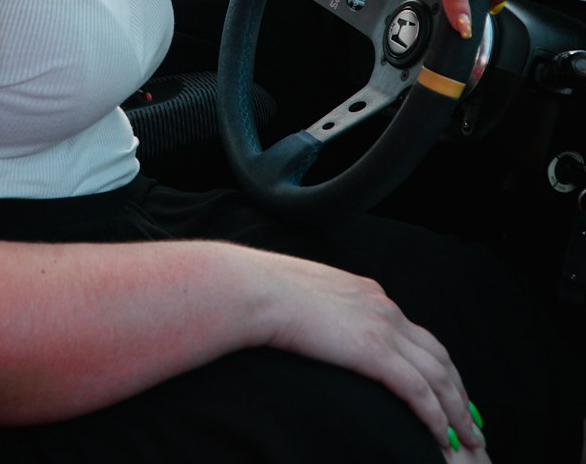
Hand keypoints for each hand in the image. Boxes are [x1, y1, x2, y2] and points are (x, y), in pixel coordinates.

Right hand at [259, 253, 486, 455]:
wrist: (258, 291)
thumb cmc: (268, 294)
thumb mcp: (310, 296)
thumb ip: (330, 312)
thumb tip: (324, 329)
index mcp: (370, 294)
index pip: (415, 334)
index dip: (435, 363)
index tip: (445, 387)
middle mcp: (385, 308)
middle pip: (438, 354)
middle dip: (457, 389)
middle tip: (470, 418)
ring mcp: (383, 328)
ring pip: (438, 375)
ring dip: (457, 409)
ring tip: (469, 436)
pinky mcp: (375, 352)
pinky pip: (419, 391)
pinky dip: (437, 416)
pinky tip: (443, 436)